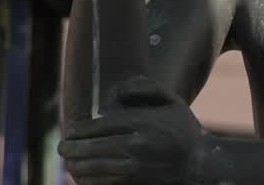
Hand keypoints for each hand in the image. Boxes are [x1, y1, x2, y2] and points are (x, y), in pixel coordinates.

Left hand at [60, 77, 206, 184]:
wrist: (201, 164)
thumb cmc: (183, 129)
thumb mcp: (172, 101)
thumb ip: (145, 88)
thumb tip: (111, 95)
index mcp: (142, 122)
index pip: (100, 125)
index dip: (79, 129)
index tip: (69, 129)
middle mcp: (137, 145)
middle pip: (92, 147)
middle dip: (72, 148)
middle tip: (62, 148)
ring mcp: (135, 168)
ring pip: (94, 168)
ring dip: (77, 165)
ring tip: (69, 163)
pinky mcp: (135, 183)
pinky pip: (104, 183)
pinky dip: (90, 180)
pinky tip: (83, 176)